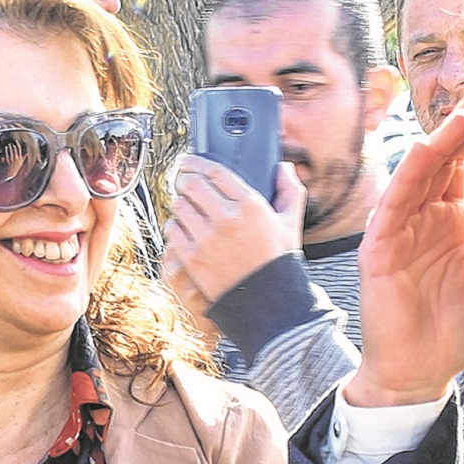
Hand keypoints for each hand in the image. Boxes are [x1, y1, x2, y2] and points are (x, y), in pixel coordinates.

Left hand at [162, 157, 306, 318]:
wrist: (266, 301)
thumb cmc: (277, 260)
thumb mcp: (291, 223)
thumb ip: (290, 191)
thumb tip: (283, 167)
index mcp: (251, 205)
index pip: (216, 171)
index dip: (198, 163)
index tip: (190, 161)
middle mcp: (228, 219)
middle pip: (192, 184)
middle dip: (185, 180)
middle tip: (184, 182)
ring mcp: (208, 238)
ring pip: (179, 205)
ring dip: (180, 203)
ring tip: (186, 207)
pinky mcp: (193, 257)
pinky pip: (172, 229)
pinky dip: (175, 226)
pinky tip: (184, 228)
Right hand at [345, 85, 463, 406]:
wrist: (422, 370)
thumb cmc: (456, 326)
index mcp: (448, 222)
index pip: (460, 168)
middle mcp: (421, 219)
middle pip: (438, 162)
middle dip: (458, 126)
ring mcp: (397, 232)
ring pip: (416, 176)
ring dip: (437, 142)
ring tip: (460, 112)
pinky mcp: (378, 250)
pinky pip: (392, 206)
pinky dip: (406, 177)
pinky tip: (421, 150)